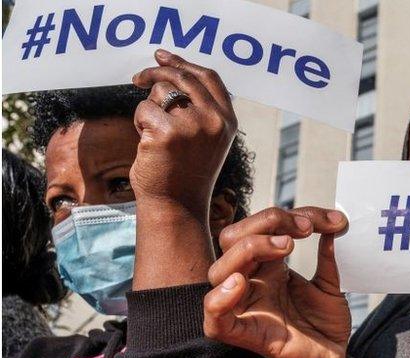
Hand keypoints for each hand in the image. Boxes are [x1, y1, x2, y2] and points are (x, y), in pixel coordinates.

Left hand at [130, 49, 236, 218]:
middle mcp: (214, 121)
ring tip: (153, 135)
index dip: (184, 62)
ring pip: (160, 92)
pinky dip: (139, 124)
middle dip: (155, 72)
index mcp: (227, 121)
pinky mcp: (167, 132)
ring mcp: (192, 126)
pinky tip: (148, 145)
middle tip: (138, 78)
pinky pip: (143, 110)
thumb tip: (173, 74)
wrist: (176, 205)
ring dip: (148, 109)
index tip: (163, 56)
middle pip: (182, 77)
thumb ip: (201, 110)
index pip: (209, 78)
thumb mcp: (205, 139)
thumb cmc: (185, 173)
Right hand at [203, 207, 349, 357]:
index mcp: (268, 267)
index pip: (261, 228)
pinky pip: (214, 319)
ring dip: (249, 249)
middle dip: (266, 223)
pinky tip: (240, 283)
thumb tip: (333, 226)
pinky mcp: (246, 334)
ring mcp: (245, 307)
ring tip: (286, 247)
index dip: (291, 216)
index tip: (330, 220)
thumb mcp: (331, 286)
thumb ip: (328, 258)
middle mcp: (252, 282)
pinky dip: (219, 299)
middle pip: (233, 239)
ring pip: (218, 270)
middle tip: (305, 228)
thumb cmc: (325, 327)